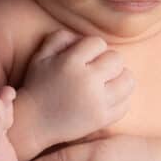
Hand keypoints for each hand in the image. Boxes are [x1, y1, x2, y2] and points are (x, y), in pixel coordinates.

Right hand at [20, 31, 134, 148]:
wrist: (33, 123)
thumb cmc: (37, 85)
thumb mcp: (40, 56)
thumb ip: (59, 38)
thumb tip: (82, 37)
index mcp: (70, 63)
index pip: (98, 43)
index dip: (93, 48)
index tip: (85, 58)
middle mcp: (87, 81)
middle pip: (117, 59)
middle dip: (108, 61)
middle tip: (98, 70)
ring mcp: (97, 102)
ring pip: (128, 80)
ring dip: (120, 78)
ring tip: (107, 82)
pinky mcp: (102, 119)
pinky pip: (126, 103)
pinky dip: (120, 99)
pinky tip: (107, 98)